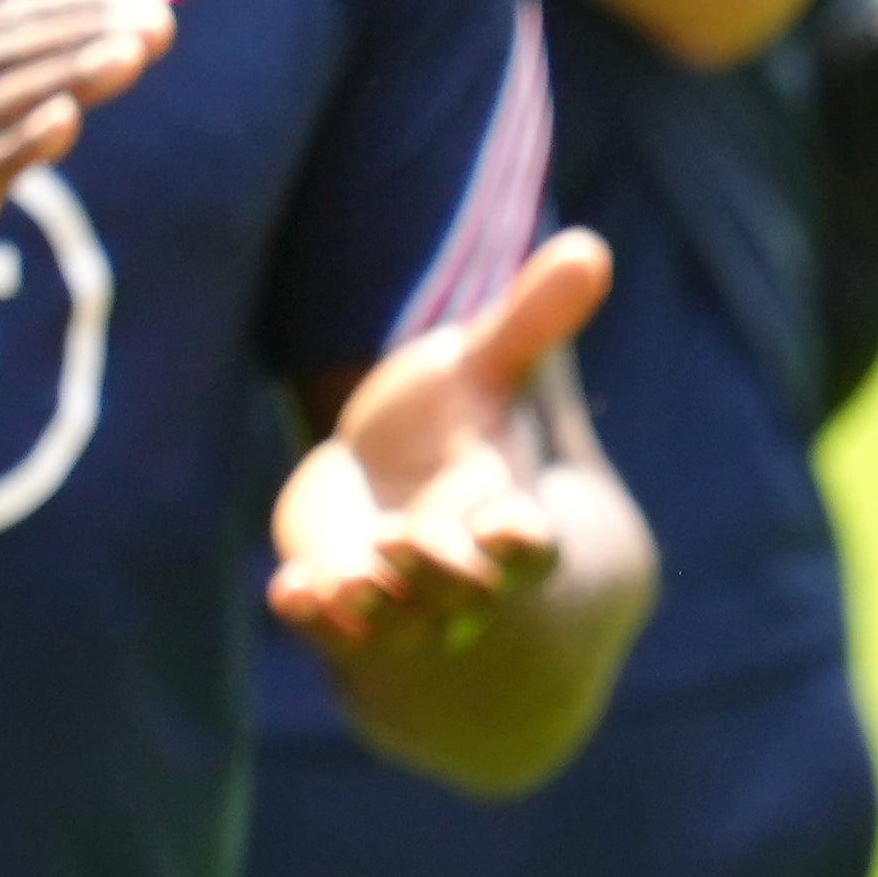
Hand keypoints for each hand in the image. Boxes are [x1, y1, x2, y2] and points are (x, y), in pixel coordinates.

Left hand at [272, 232, 616, 653]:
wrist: (383, 469)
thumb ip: (532, 319)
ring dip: (372, 608)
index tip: (507, 524)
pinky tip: (288, 589)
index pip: (532, 546)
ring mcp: (398, 594)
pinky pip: (328, 630)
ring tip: (343, 583)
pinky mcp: (337, 601)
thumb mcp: (483, 361)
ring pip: (397, 625)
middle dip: (437, 573)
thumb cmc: (447, 414)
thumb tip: (589, 245)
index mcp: (506, 514)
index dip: (521, 542)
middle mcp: (460, 570)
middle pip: (466, 594)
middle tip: (400, 540)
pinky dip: (310, 618)